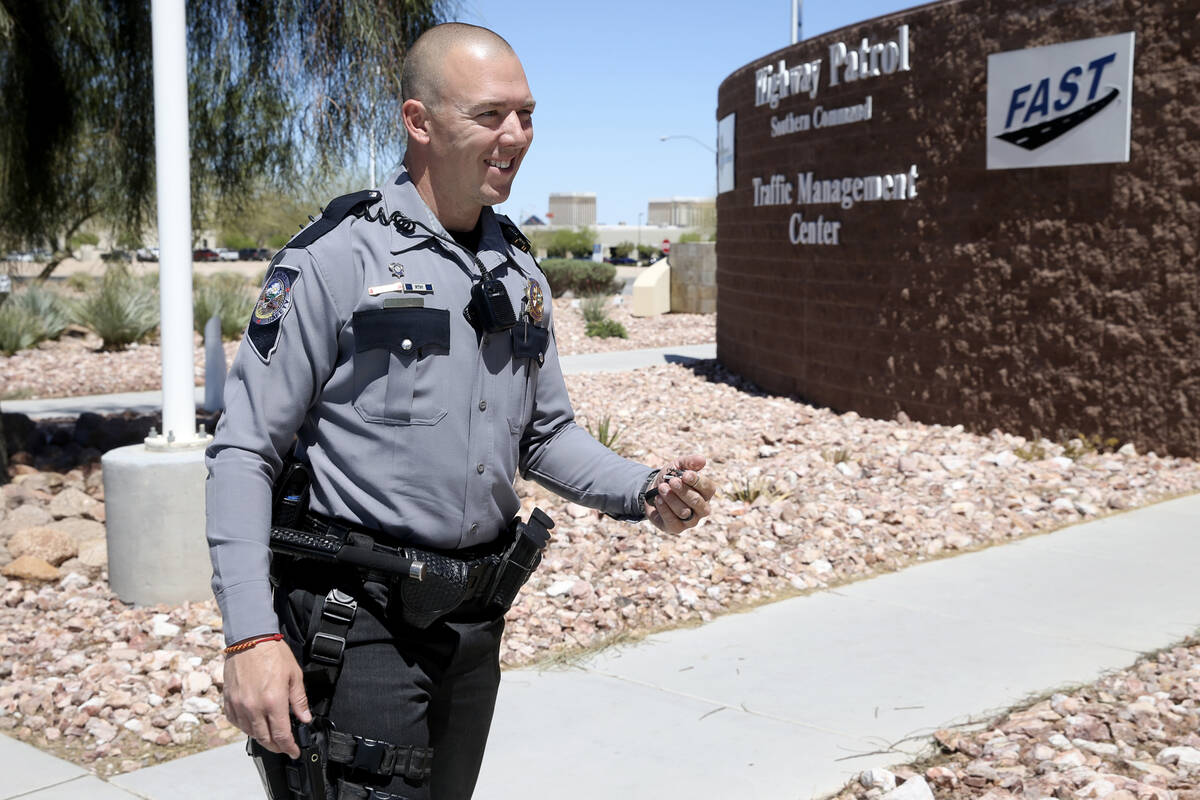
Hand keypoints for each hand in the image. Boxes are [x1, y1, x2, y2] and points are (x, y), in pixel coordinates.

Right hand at [222, 639, 311, 757]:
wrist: (249, 639)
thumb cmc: (272, 653)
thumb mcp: (294, 675)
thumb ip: (299, 700)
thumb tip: (304, 718)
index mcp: (273, 702)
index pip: (282, 734)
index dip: (289, 747)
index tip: (294, 751)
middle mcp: (254, 707)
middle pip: (265, 738)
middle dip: (277, 746)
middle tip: (284, 747)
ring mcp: (239, 705)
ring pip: (250, 733)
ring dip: (262, 737)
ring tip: (271, 735)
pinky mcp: (229, 701)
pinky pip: (236, 722)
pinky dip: (246, 727)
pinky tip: (253, 724)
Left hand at [647, 454, 715, 532]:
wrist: (652, 491)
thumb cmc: (670, 478)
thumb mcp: (677, 466)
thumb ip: (689, 462)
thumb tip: (702, 460)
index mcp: (706, 493)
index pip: (708, 489)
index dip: (697, 482)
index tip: (685, 475)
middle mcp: (702, 509)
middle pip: (697, 502)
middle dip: (683, 491)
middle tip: (671, 481)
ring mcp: (691, 521)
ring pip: (684, 512)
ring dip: (671, 499)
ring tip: (661, 488)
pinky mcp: (677, 528)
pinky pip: (673, 521)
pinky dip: (664, 509)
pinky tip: (658, 499)